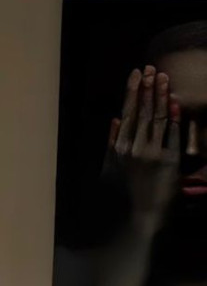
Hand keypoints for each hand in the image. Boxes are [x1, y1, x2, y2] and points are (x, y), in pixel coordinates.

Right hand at [104, 64, 180, 228]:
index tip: (136, 73)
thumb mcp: (110, 168)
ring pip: (156, 118)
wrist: (140, 217)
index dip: (132, 92)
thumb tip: (114, 119)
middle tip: (151, 68)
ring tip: (163, 77)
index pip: (127, 114)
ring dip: (161, 96)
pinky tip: (175, 101)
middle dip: (147, 88)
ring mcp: (152, 153)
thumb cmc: (124, 195)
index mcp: (119, 149)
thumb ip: (111, 143)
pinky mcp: (169, 160)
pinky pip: (172, 134)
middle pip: (142, 112)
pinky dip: (174, 117)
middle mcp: (134, 148)